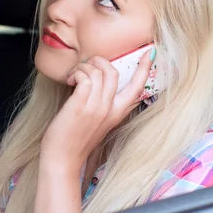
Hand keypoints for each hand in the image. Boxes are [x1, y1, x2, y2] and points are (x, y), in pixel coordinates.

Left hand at [39, 52, 153, 174]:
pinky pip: (84, 77)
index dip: (145, 68)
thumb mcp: (96, 121)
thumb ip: (101, 104)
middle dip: (98, 61)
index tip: (150, 52)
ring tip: (72, 77)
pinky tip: (69, 81)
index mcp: (117, 113)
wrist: (62, 160)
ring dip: (82, 67)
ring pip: (97, 71)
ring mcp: (96, 107)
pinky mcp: (81, 105)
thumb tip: (94, 80)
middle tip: (83, 67)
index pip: (137, 87)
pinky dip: (76, 73)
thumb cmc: (75, 140)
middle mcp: (110, 109)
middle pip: (113, 71)